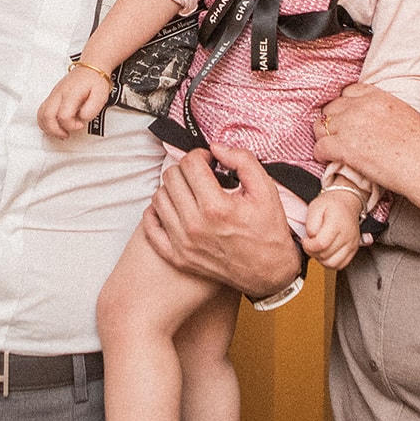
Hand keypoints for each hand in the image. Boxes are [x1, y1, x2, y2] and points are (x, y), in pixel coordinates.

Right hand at [39, 66, 111, 138]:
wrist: (90, 68)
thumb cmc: (95, 81)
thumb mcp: (101, 95)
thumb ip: (92, 109)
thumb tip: (82, 118)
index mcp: (71, 94)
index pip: (63, 115)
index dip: (71, 125)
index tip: (80, 125)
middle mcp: (59, 94)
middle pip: (47, 116)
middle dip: (56, 130)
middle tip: (67, 134)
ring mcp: (53, 95)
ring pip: (41, 115)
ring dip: (48, 128)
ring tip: (61, 132)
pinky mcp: (52, 97)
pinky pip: (42, 111)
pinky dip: (45, 122)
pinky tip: (55, 126)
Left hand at [142, 145, 301, 298]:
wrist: (269, 273)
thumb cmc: (268, 231)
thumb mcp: (266, 189)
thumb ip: (242, 160)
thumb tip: (215, 148)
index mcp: (216, 207)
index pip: (190, 164)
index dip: (201, 155)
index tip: (210, 161)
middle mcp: (195, 226)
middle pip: (171, 177)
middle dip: (187, 169)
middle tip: (202, 175)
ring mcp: (183, 244)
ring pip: (158, 198)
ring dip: (173, 188)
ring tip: (191, 192)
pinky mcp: (177, 257)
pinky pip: (150, 227)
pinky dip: (156, 213)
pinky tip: (174, 208)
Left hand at [302, 190, 361, 270]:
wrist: (347, 203)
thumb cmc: (331, 205)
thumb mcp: (315, 206)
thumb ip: (311, 223)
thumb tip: (311, 238)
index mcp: (337, 224)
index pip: (321, 244)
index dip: (308, 245)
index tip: (305, 240)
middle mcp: (347, 236)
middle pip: (326, 256)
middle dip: (313, 252)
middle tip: (310, 243)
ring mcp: (352, 244)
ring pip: (333, 264)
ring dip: (321, 259)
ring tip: (317, 248)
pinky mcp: (353, 250)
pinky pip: (341, 265)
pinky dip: (330, 262)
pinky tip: (326, 252)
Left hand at [313, 83, 419, 194]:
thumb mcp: (407, 116)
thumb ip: (385, 114)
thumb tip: (376, 125)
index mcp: (379, 97)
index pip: (349, 92)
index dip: (344, 106)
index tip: (345, 118)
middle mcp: (362, 107)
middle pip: (332, 108)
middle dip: (332, 122)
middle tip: (336, 136)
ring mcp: (351, 125)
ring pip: (321, 126)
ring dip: (324, 137)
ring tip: (329, 149)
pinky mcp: (345, 148)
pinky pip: (320, 146)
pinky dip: (321, 154)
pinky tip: (328, 160)